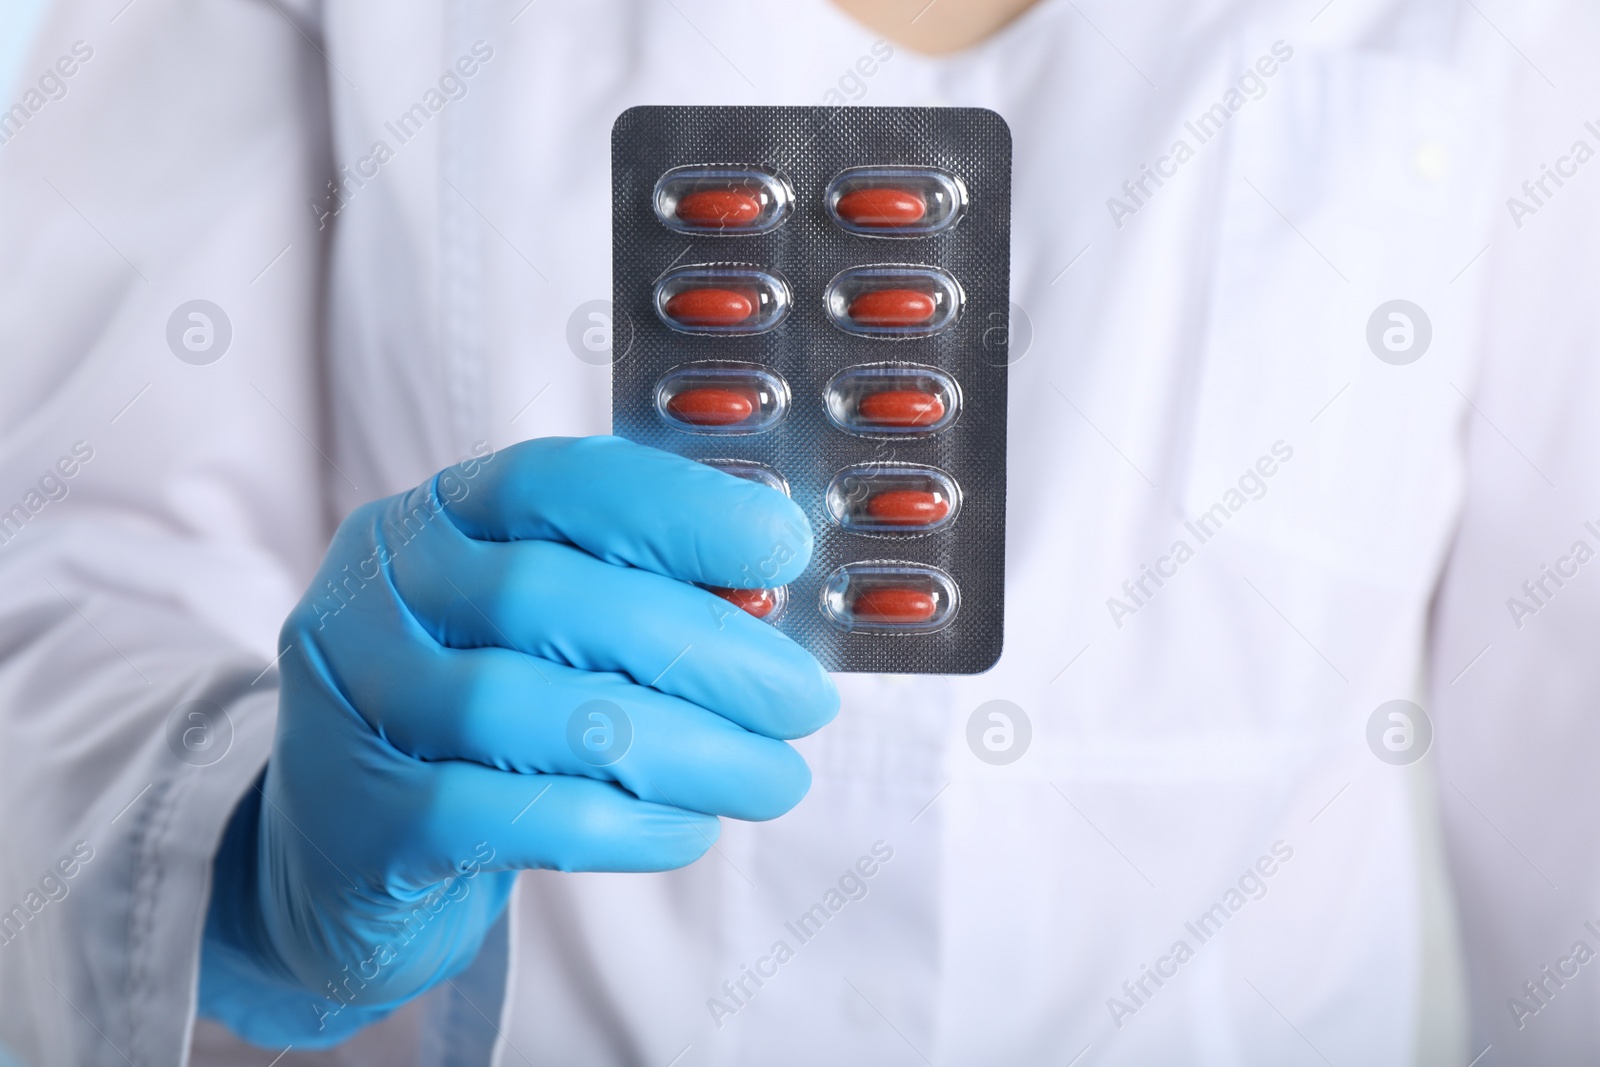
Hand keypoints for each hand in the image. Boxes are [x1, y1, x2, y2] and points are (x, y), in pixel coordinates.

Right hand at [199, 436, 836, 1045]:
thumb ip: (626, 597)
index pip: (553, 481)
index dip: (677, 507)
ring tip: (773, 779)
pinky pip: (502, 814)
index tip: (783, 548)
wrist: (339, 858)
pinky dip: (619, 822)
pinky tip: (689, 827)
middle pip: (545, 598)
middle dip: (702, 648)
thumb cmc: (474, 726)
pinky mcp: (360, 822)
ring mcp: (353, 705)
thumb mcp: (532, 633)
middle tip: (803, 702)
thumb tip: (768, 598)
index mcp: (434, 518)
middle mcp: (375, 592)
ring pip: (525, 709)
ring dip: (682, 747)